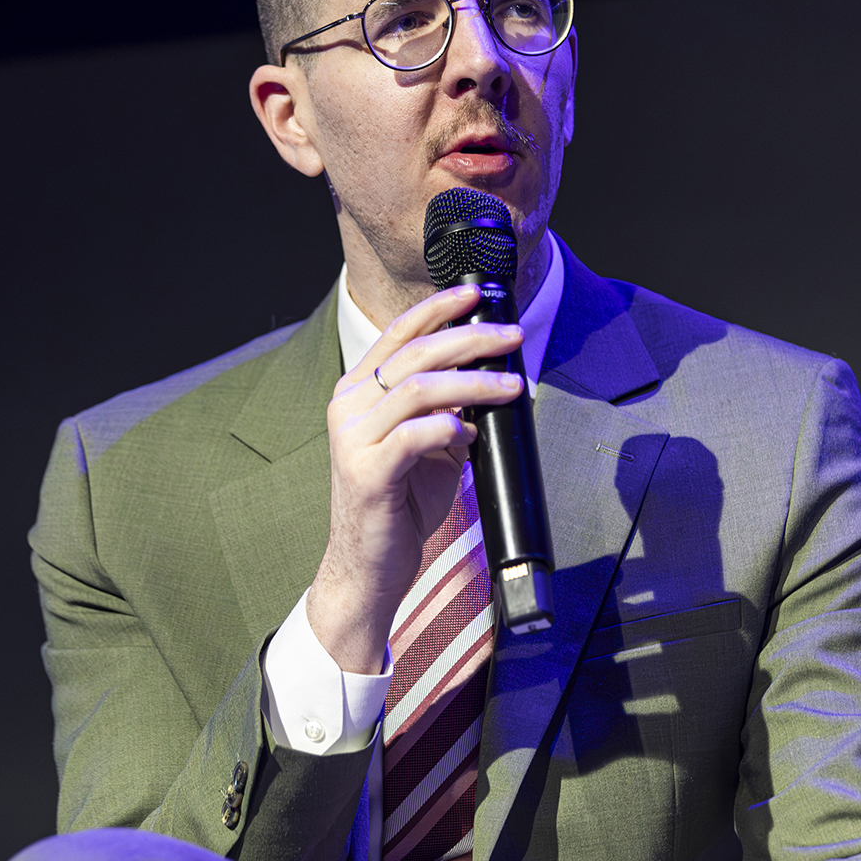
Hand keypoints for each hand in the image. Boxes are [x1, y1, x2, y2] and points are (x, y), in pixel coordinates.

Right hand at [308, 284, 524, 672]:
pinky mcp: (366, 473)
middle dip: (470, 340)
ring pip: (418, 389)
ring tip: (510, 386)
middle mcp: (349, 407)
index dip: (437, 308)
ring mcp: (353, 439)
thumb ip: (447, 409)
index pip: (397, 333)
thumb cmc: (400, 504)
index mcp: (358, 392)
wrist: (370, 565)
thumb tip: (490, 376)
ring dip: (473, 383)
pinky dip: (450, 428)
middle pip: (415, 354)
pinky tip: (470, 434)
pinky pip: (414, 435)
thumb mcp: (428, 445)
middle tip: (511, 338)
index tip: (476, 296)